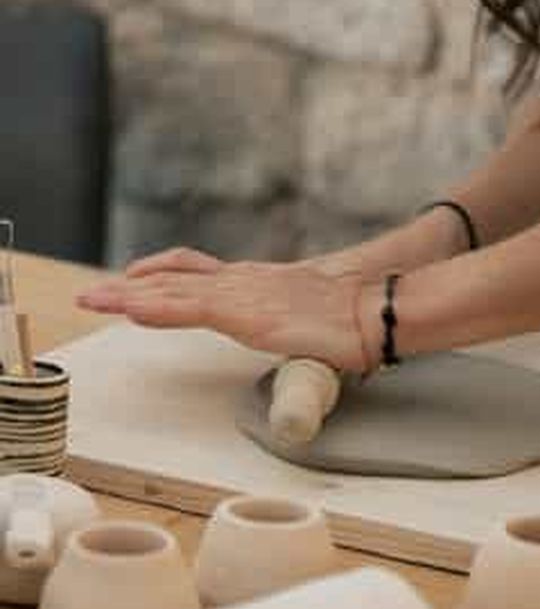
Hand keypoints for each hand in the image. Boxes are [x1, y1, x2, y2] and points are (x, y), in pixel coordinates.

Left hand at [76, 247, 374, 371]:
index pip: (194, 272)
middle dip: (129, 286)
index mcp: (257, 282)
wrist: (376, 313)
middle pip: (173, 278)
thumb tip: (294, 336)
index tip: (129, 280)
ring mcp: (243, 295)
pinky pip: (190, 309)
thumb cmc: (355, 321)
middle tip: (93, 295)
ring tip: (94, 299)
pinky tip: (131, 308)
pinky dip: (156, 307)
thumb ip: (290, 325)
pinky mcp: (247, 313)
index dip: (157, 275)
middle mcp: (243, 281)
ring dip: (128, 295)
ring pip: (173, 291)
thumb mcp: (310, 321)